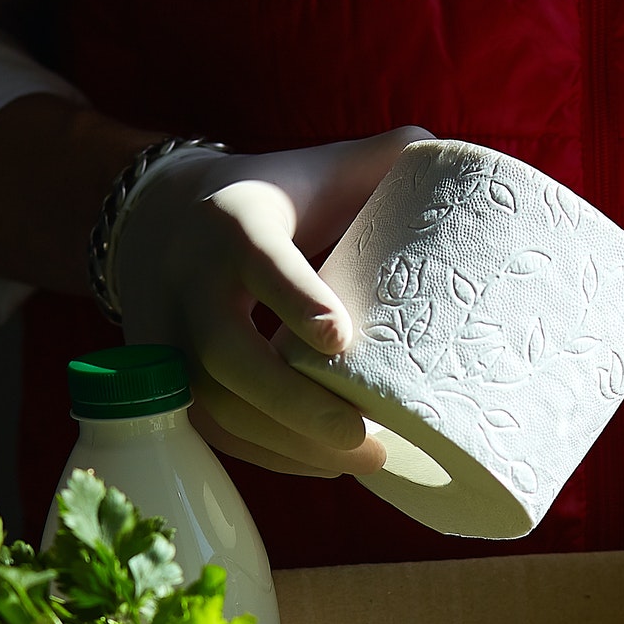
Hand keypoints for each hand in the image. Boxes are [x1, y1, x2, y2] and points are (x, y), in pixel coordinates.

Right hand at [111, 126, 431, 475]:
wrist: (162, 218)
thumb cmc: (274, 199)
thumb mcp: (320, 167)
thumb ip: (385, 159)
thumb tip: (460, 159)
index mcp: (235, 220)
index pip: (260, 261)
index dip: (295, 299)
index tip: (342, 340)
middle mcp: (190, 280)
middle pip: (225, 352)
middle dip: (294, 402)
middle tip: (363, 435)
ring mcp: (167, 335)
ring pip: (215, 403)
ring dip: (288, 443)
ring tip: (363, 460)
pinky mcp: (164, 380)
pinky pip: (212, 429)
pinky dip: (269, 455)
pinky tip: (325, 463)